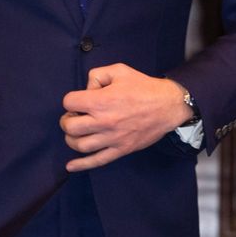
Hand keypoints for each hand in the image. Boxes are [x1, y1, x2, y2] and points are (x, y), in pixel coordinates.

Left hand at [60, 64, 190, 171]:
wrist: (168, 105)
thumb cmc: (144, 87)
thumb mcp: (119, 70)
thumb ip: (97, 75)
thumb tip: (87, 89)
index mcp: (101, 100)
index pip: (69, 102)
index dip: (72, 100)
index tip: (80, 100)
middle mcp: (103, 121)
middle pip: (70, 126)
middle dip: (67, 120)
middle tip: (75, 116)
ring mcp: (112, 138)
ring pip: (80, 145)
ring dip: (72, 139)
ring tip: (78, 132)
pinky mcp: (120, 150)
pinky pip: (97, 161)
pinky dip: (81, 165)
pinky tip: (71, 166)